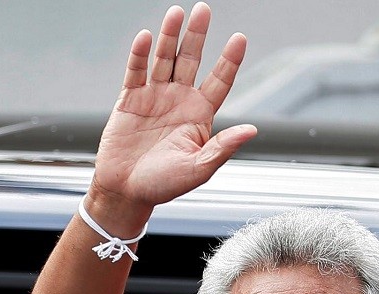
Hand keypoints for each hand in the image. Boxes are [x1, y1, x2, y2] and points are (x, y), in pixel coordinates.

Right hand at [89, 2, 256, 230]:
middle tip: (204, 9)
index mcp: (200, 115)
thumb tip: (252, 130)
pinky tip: (147, 37)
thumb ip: (222, 147)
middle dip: (198, 36)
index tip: (240, 38)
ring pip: (164, 59)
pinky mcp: (129, 99)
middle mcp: (179, 100)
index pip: (220, 81)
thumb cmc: (165, 185)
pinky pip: (136, 71)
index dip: (229, 60)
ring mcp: (154, 97)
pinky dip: (140, 55)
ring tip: (177, 12)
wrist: (126, 191)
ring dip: (170, 36)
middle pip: (191, 60)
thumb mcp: (199, 169)